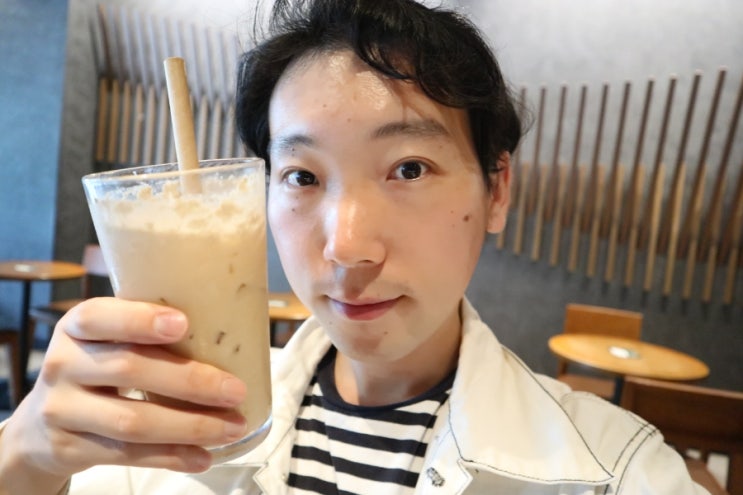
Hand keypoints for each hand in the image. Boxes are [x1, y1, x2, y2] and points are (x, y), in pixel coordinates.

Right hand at [0, 297, 247, 492]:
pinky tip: (203, 456)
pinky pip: (126, 455)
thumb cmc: (97, 369)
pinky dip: (171, 457)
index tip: (183, 323)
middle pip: (129, 370)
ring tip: (233, 428)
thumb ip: (148, 335)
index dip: (139, 320)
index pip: (99, 317)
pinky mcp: (68, 449)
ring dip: (190, 426)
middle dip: (190, 381)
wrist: (40, 425)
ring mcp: (60, 409)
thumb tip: (231, 335)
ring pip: (132, 420)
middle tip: (236, 390)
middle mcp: (62, 364)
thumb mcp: (108, 342)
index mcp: (76, 326)